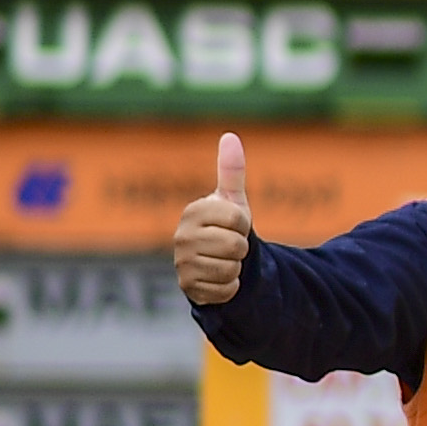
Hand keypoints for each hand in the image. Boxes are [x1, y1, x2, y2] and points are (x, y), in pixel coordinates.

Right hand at [176, 131, 253, 307]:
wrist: (215, 261)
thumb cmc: (225, 226)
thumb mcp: (231, 200)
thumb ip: (231, 171)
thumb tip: (230, 136)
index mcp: (193, 212)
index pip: (239, 220)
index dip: (244, 225)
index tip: (232, 225)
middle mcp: (181, 236)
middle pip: (237, 247)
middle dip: (241, 248)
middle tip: (228, 245)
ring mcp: (181, 263)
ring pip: (232, 269)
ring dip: (236, 267)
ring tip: (223, 260)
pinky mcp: (187, 287)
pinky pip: (226, 289)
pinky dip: (230, 287)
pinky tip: (218, 278)